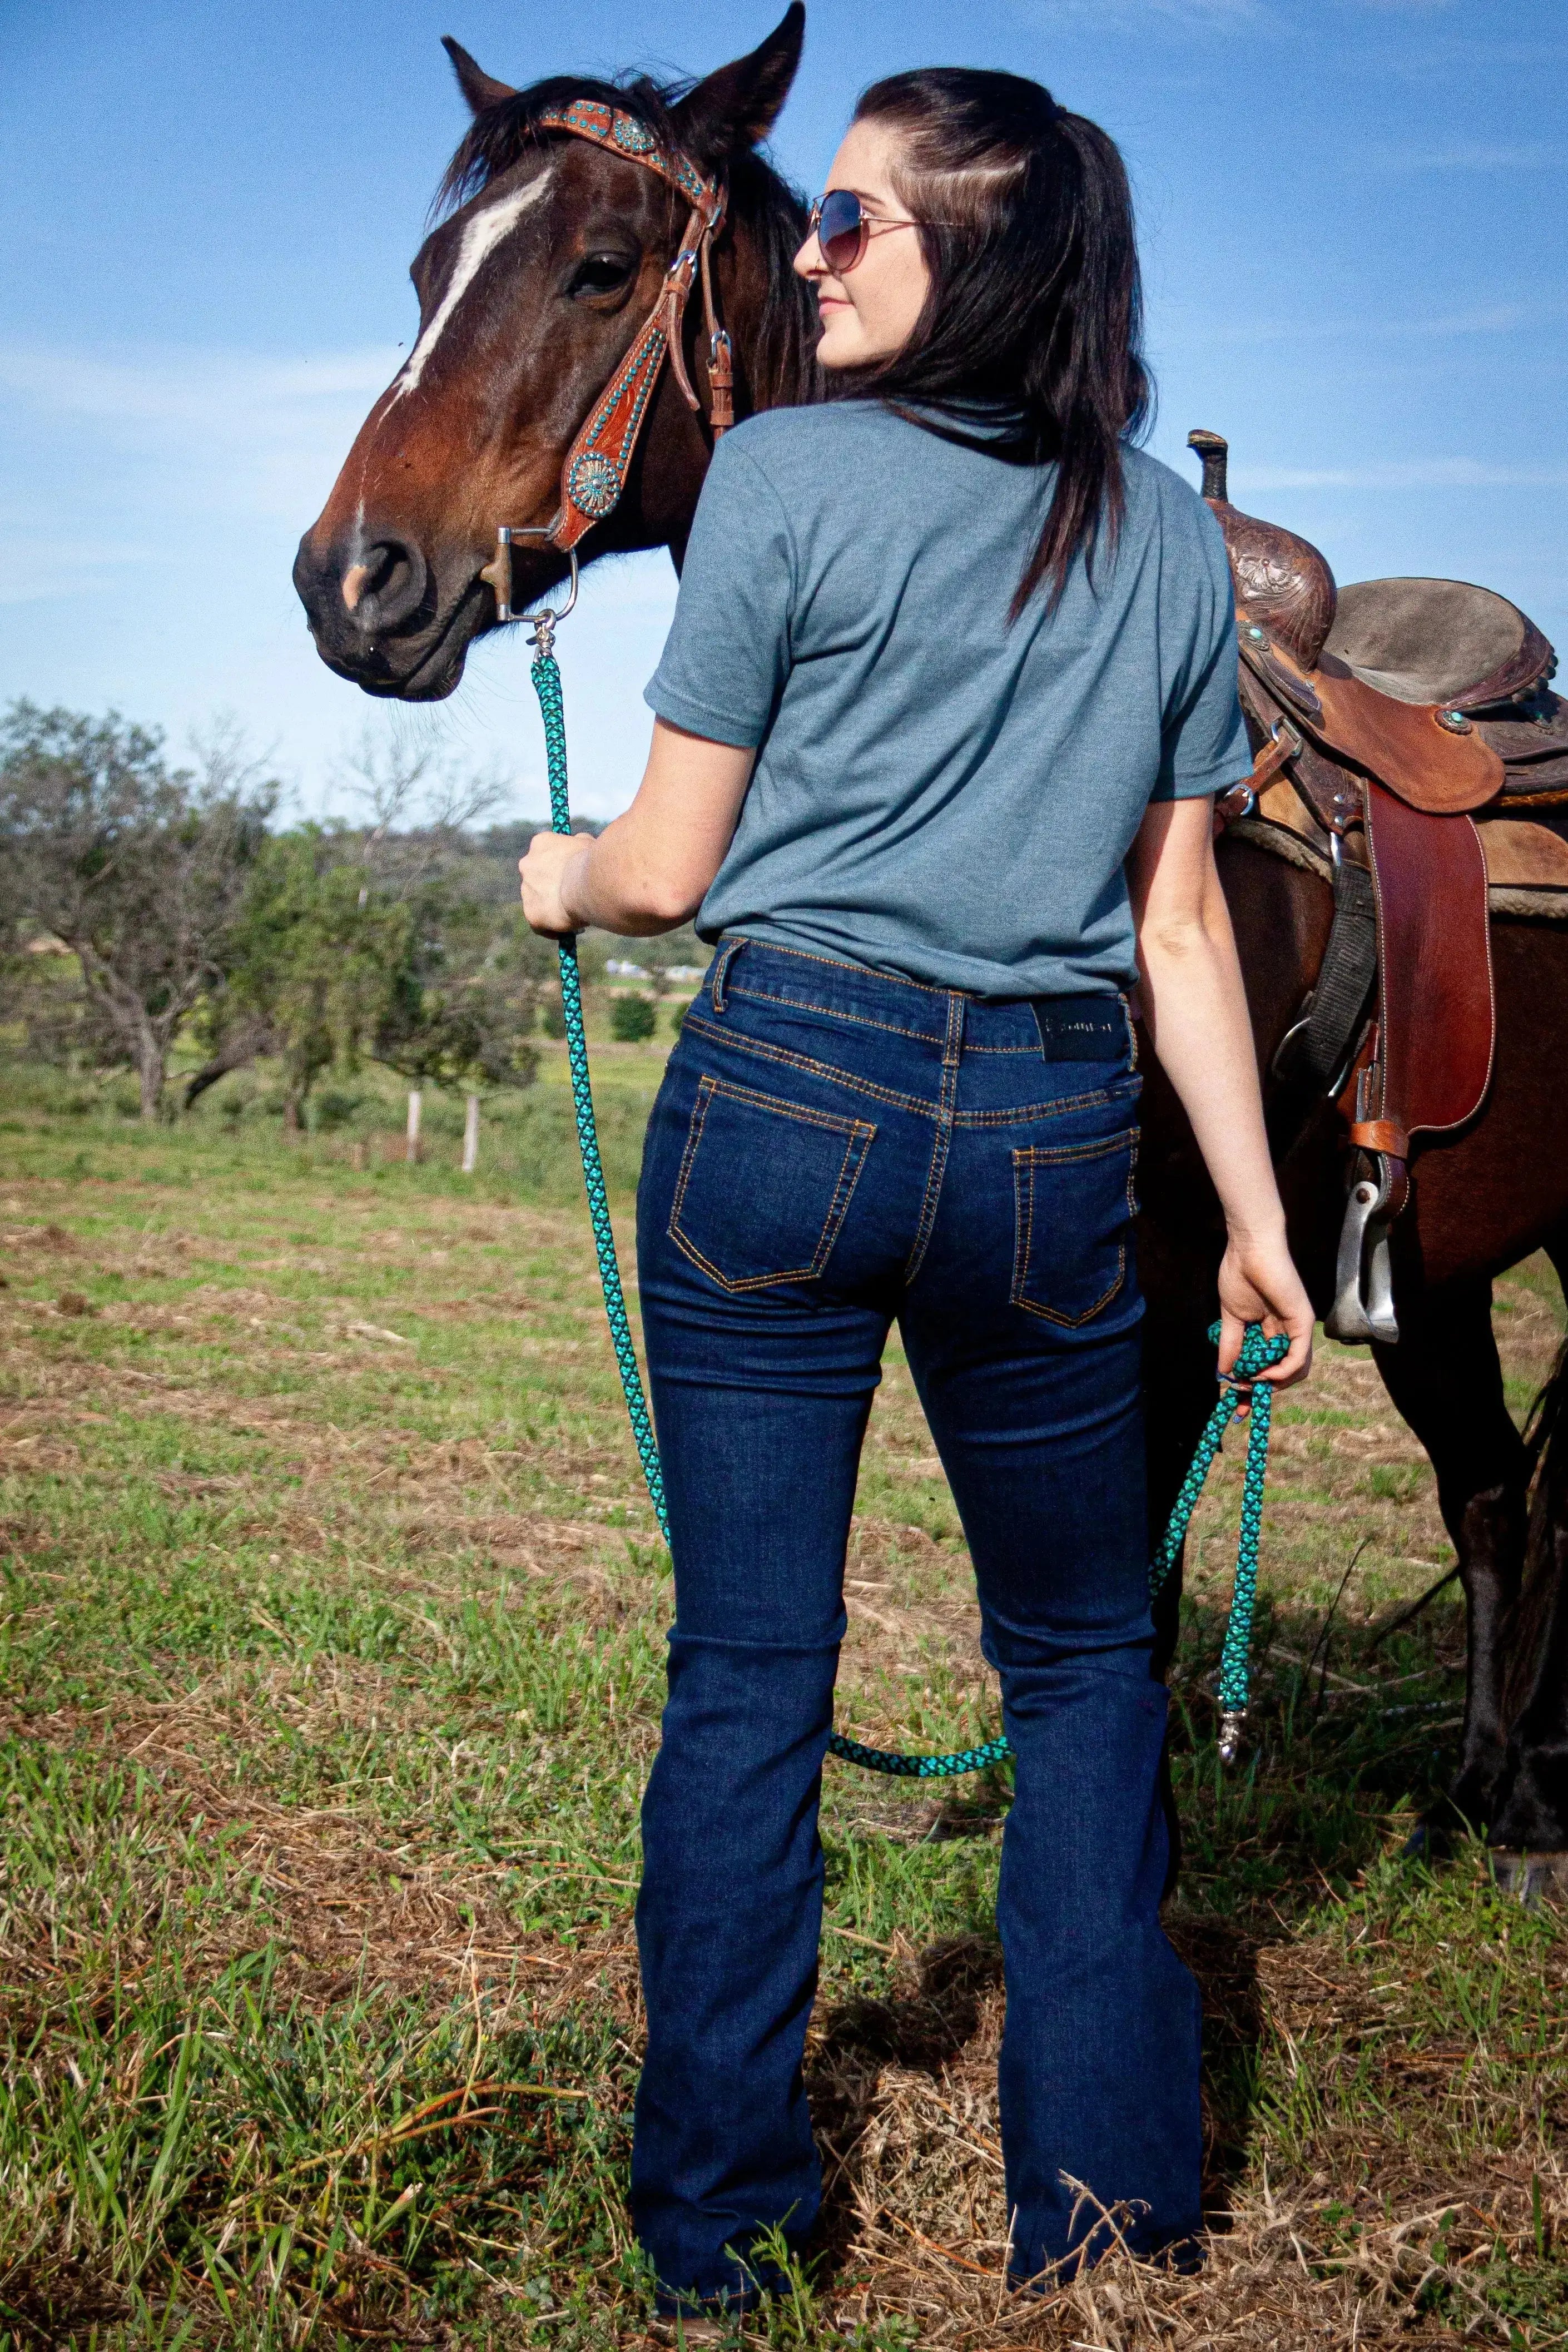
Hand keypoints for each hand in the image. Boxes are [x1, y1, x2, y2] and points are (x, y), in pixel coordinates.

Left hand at [519, 832, 591, 936]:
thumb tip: (579, 842)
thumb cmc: (594, 861)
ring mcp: (527, 891)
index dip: (559, 865)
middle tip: (572, 895)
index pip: (545, 854)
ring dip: (551, 907)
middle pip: (538, 878)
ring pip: (538, 902)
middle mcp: (527, 864)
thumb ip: (578, 843)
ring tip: (573, 915)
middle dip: (552, 887)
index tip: (572, 873)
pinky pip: (540, 925)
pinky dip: (552, 929)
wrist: (591, 883)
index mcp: (540, 843)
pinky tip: (567, 932)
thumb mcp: (587, 843)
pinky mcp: (532, 915)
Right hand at [1216, 1226, 1313, 1405]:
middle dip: (1261, 1391)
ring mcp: (1297, 1328)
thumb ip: (1230, 1345)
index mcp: (1271, 1330)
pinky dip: (1282, 1373)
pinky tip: (1264, 1376)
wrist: (1249, 1249)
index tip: (1237, 1406)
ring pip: (1295, 1371)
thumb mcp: (1231, 1319)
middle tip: (1240, 1397)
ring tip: (1251, 1384)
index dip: (1252, 1388)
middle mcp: (1288, 1332)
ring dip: (1273, 1384)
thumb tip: (1222, 1372)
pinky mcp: (1303, 1323)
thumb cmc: (1239, 1275)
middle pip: (1283, 1373)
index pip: (1267, 1365)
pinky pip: (1299, 1358)